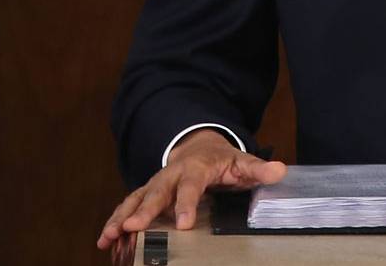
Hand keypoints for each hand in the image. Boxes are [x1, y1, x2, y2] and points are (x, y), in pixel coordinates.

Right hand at [96, 130, 286, 249]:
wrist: (199, 145)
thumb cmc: (222, 160)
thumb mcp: (242, 162)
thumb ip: (258, 169)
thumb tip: (279, 170)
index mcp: (196, 167)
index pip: (191, 185)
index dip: (187, 203)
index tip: (183, 224)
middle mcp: (171, 174)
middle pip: (156, 192)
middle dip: (144, 210)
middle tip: (131, 228)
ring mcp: (156, 183)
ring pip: (135, 199)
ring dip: (121, 217)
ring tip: (107, 237)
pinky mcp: (146, 192)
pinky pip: (129, 206)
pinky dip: (115, 221)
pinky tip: (105, 240)